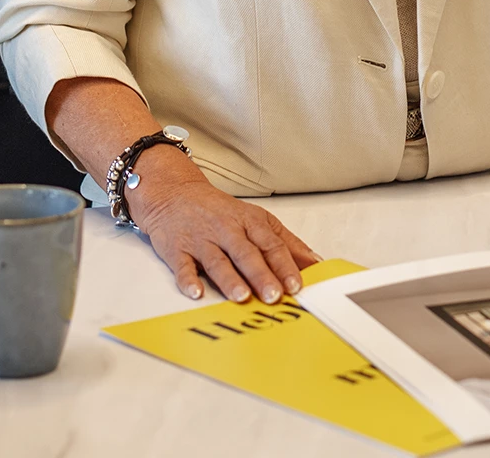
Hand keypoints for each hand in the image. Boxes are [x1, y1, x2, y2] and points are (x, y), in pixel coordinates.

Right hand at [126, 145, 321, 302]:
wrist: (174, 194)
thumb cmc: (219, 211)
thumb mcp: (256, 219)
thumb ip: (285, 242)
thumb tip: (314, 263)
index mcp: (249, 222)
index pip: (271, 245)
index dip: (285, 265)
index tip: (296, 285)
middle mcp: (227, 230)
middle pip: (247, 254)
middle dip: (262, 275)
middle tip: (274, 295)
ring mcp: (201, 240)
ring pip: (218, 261)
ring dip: (230, 279)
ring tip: (241, 296)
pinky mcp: (177, 249)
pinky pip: (182, 266)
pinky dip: (188, 279)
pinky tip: (195, 292)